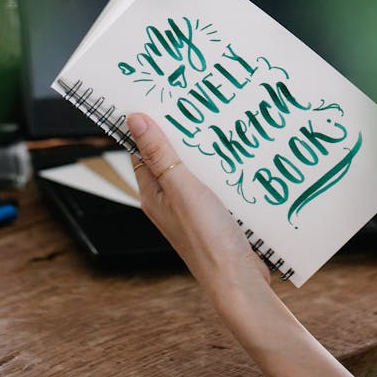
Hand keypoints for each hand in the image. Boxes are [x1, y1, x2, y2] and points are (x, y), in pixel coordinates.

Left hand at [127, 113, 269, 306]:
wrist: (239, 280)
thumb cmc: (207, 239)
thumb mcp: (182, 188)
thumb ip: (161, 155)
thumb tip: (135, 119)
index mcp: (153, 195)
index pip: (143, 150)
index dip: (149, 123)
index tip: (161, 95)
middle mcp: (170, 201)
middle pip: (172, 156)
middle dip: (183, 131)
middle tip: (198, 101)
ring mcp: (194, 209)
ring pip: (198, 168)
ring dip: (208, 148)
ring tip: (223, 120)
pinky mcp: (217, 214)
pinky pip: (218, 182)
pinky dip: (226, 166)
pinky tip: (241, 153)